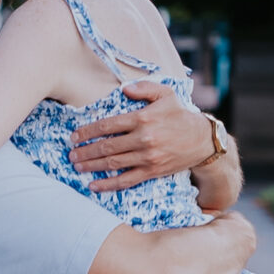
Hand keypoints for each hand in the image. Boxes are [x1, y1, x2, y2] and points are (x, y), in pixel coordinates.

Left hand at [68, 81, 218, 190]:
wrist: (202, 141)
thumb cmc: (180, 115)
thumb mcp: (166, 94)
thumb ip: (144, 88)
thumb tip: (124, 90)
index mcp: (142, 118)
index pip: (108, 125)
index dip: (88, 131)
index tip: (75, 136)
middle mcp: (143, 139)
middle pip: (106, 146)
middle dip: (85, 150)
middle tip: (71, 153)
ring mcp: (147, 157)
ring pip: (113, 163)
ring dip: (92, 166)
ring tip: (77, 165)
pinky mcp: (152, 171)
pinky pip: (126, 180)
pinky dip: (108, 184)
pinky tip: (94, 185)